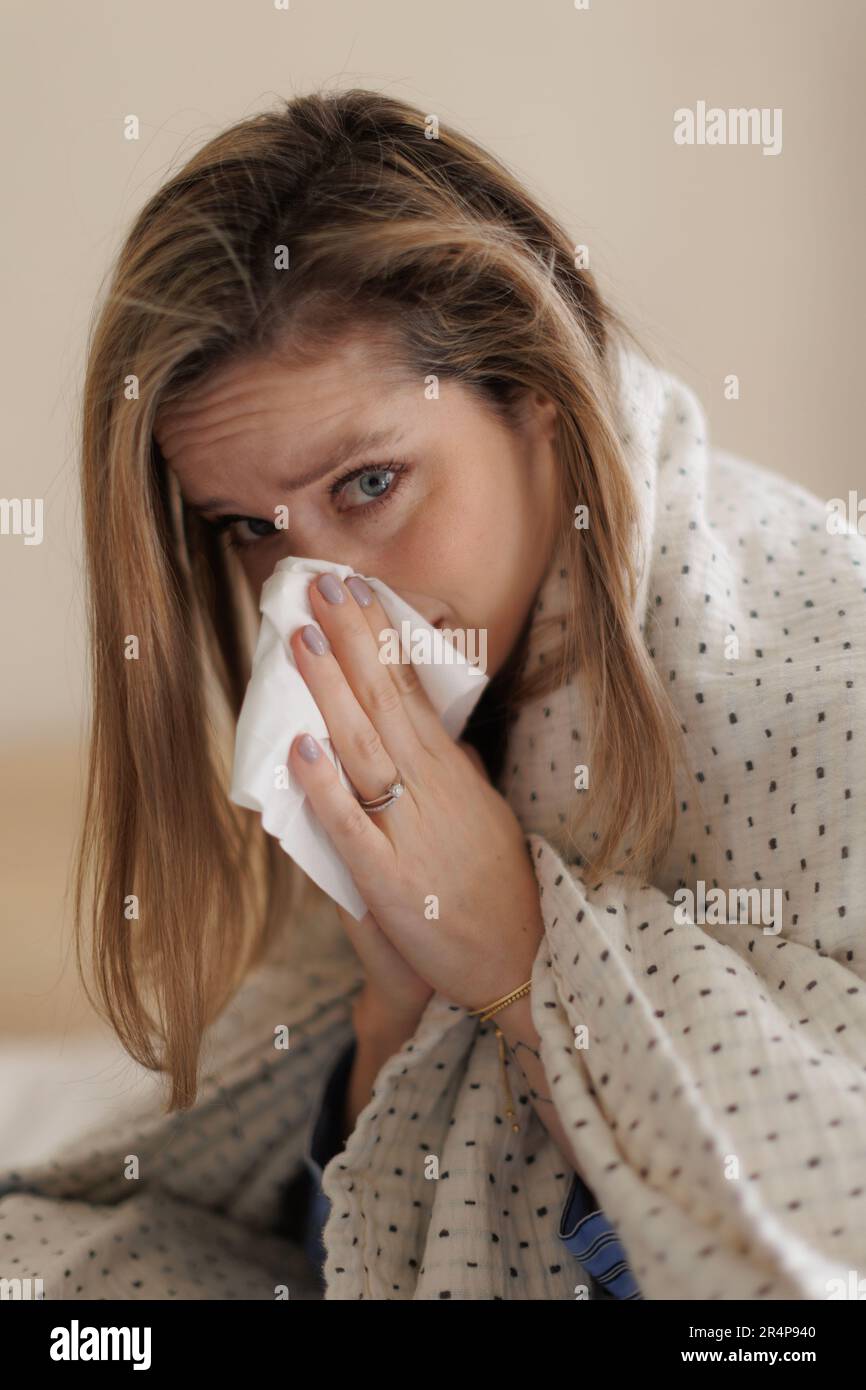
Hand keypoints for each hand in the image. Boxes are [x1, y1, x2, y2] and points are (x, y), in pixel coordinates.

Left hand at [287, 573, 544, 1012]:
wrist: (521, 965)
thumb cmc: (497, 890)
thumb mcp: (485, 818)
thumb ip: (461, 776)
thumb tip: (447, 738)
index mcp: (453, 773)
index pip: (411, 691)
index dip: (379, 639)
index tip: (355, 591)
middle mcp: (435, 792)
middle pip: (386, 702)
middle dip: (353, 640)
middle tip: (322, 584)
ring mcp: (414, 833)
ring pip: (366, 748)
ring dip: (334, 690)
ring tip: (305, 638)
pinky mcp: (393, 881)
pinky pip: (353, 827)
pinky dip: (327, 786)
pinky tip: (302, 747)